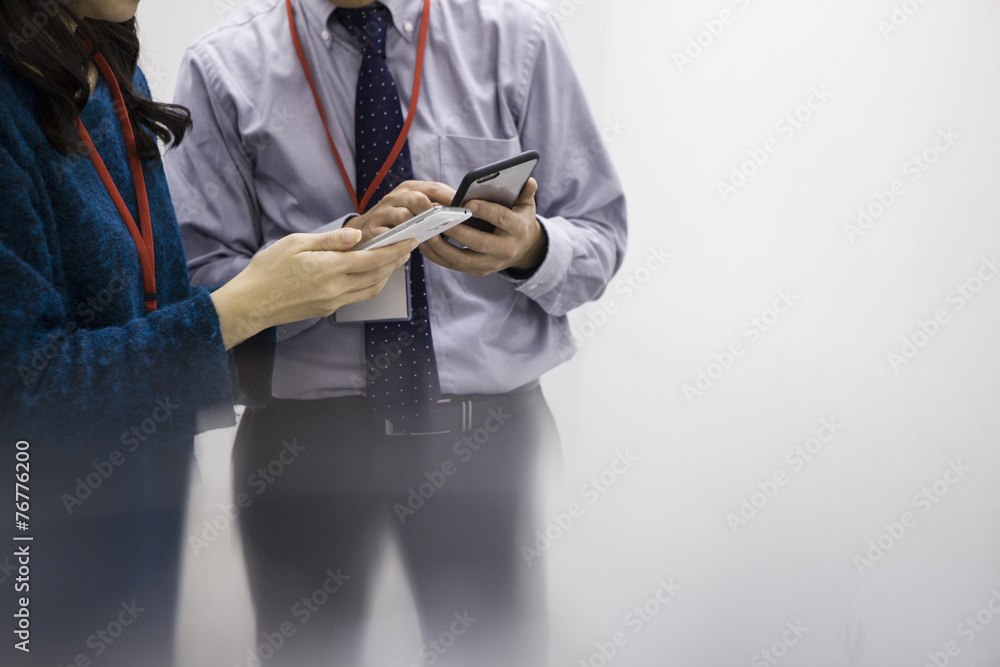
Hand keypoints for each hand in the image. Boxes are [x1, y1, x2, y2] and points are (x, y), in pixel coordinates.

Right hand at [211, 228, 415, 348]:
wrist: (251, 304)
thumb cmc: (268, 269)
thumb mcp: (296, 243)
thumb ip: (330, 240)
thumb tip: (356, 236)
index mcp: (329, 268)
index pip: (373, 259)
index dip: (395, 250)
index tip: (410, 240)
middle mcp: (335, 289)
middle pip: (377, 275)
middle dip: (396, 261)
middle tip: (408, 247)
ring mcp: (333, 302)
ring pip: (371, 289)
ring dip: (387, 275)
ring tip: (395, 260)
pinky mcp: (327, 310)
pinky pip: (358, 297)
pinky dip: (371, 284)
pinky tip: (371, 274)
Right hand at [344, 180, 455, 241]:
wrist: (364, 231)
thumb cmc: (397, 222)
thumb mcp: (414, 210)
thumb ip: (433, 208)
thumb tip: (460, 212)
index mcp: (408, 189)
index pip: (433, 188)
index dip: (450, 197)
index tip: (465, 208)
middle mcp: (394, 197)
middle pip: (417, 199)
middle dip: (434, 212)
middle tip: (447, 224)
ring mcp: (382, 212)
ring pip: (404, 216)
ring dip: (419, 227)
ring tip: (432, 237)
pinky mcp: (373, 229)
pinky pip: (390, 236)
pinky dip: (402, 241)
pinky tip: (411, 247)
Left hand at [418, 179, 546, 276]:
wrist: (523, 249)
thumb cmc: (519, 220)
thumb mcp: (526, 206)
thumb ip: (525, 193)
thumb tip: (529, 181)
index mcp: (518, 230)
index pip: (502, 219)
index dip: (486, 211)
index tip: (467, 201)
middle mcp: (506, 250)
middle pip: (479, 243)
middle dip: (457, 231)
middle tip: (439, 218)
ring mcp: (491, 264)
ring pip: (463, 259)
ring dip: (442, 247)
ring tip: (427, 232)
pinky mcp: (479, 271)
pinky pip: (455, 266)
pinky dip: (439, 256)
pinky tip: (426, 244)